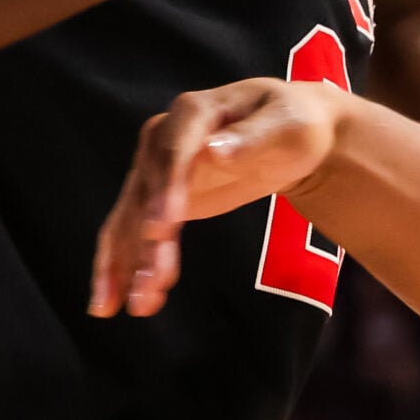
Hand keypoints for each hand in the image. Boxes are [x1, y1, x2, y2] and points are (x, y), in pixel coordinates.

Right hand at [90, 80, 339, 316]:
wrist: (288, 133)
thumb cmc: (292, 123)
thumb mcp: (287, 125)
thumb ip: (252, 137)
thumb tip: (214, 151)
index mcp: (194, 113)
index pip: (173, 153)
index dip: (165, 190)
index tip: (160, 228)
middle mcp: (163, 140)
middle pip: (147, 192)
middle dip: (144, 241)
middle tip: (150, 283)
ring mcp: (156, 171)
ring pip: (132, 219)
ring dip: (129, 263)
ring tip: (138, 305)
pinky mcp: (160, 201)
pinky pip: (138, 235)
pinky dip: (129, 267)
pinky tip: (128, 302)